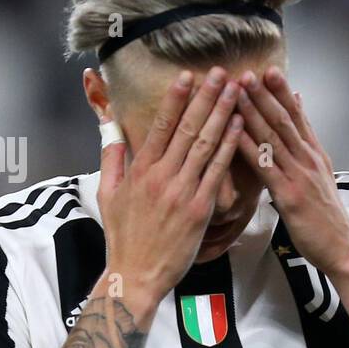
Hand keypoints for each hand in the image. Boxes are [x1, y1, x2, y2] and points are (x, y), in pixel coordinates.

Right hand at [97, 68, 243, 319]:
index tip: (187, 75)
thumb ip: (112, 160)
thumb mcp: (107, 194)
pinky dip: (230, 148)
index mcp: (140, 170)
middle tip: (220, 73)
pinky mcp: (200, 210)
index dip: (176, 98)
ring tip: (236, 91)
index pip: (161, 126)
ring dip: (223, 114)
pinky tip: (241, 128)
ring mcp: (182, 192)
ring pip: (206, 145)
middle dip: (206, 97)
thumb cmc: (123, 237)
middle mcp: (161, 176)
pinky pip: (218, 172)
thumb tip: (112, 132)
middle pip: (188, 128)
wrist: (135, 274)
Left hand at [235, 66, 348, 276]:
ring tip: (237, 92)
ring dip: (254, 113)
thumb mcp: (322, 174)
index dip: (282, 92)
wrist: (343, 247)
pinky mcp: (290, 195)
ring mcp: (300, 176)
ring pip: (274, 138)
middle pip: (284, 120)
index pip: (298, 116)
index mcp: (315, 155)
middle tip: (247, 72)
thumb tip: (300, 112)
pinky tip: (234, 133)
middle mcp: (309, 160)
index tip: (267, 70)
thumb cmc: (327, 216)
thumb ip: (308, 144)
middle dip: (265, 95)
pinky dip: (249, 147)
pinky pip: (265, 167)